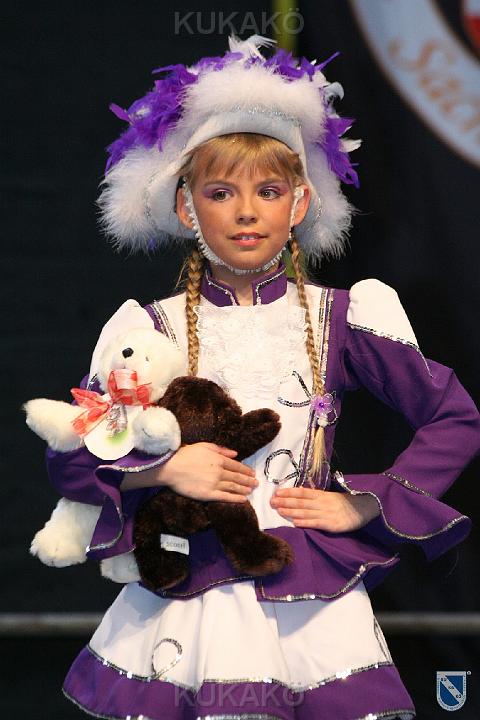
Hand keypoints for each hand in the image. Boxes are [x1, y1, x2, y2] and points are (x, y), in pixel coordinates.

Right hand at [120, 442, 257, 502]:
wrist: (172, 467)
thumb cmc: (185, 454)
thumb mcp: (204, 446)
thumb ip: (221, 449)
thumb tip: (235, 453)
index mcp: (219, 459)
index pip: (236, 466)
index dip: (245, 470)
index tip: (252, 473)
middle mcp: (219, 471)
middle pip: (237, 477)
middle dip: (248, 480)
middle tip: (256, 483)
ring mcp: (214, 483)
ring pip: (233, 487)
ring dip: (244, 489)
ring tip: (251, 491)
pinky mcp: (208, 494)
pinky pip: (225, 497)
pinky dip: (236, 498)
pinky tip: (243, 500)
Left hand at [269, 487, 379, 531]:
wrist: (364, 509)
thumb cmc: (344, 504)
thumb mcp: (330, 496)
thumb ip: (316, 497)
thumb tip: (298, 496)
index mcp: (322, 495)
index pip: (302, 492)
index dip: (289, 492)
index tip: (276, 492)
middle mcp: (323, 502)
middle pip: (301, 502)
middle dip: (285, 501)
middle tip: (271, 501)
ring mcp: (327, 513)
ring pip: (305, 512)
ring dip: (291, 511)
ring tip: (278, 511)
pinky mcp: (332, 524)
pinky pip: (316, 523)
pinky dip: (305, 523)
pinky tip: (294, 522)